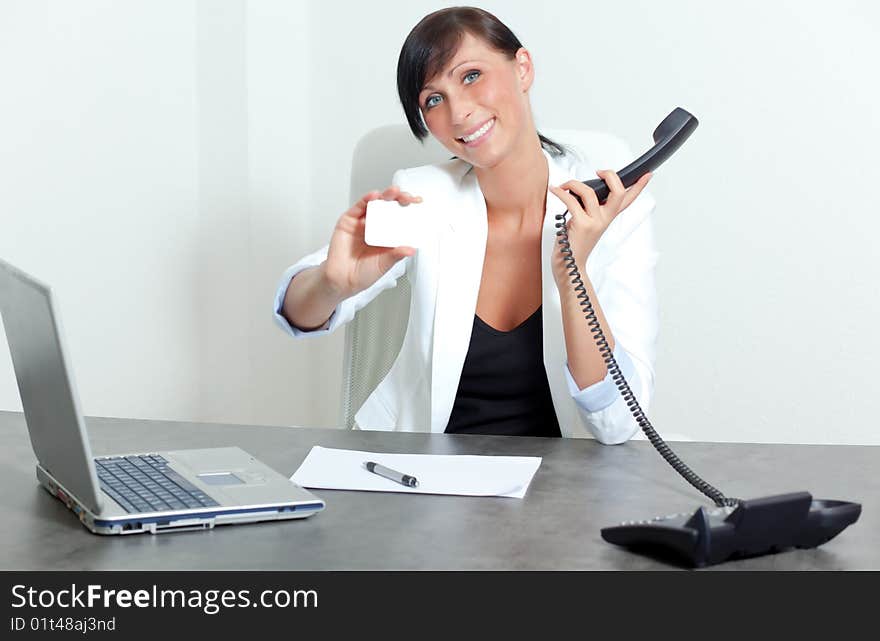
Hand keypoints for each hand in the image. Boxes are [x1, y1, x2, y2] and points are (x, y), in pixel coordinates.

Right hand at [322, 185, 421, 297]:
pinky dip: (366, 200)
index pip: (400, 217)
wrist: (342, 280)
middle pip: (389, 207)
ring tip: (394, 192)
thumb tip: (411, 249)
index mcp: (387, 235)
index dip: (409, 209)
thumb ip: (396, 255)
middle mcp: (375, 226)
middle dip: (399, 199)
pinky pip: (358, 207)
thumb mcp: (385, 264)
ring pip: (375, 204)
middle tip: (407, 197)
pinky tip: (374, 196)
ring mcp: (362, 222)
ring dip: (385, 196)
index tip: (418, 203)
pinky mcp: (348, 221)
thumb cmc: (363, 273)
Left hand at [548, 170, 650, 285]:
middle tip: (599, 172)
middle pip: (618, 192)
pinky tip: (555, 190)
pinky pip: (571, 201)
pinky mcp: (581, 225)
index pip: (628, 200)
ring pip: (589, 192)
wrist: (569, 266)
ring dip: (573, 183)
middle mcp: (605, 219)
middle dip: (611, 176)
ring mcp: (594, 222)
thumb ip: (588, 208)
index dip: (639, 187)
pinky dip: (560, 193)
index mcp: (608, 218)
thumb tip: (579, 190)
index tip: (647, 174)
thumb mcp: (585, 224)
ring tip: (564, 185)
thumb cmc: (574, 245)